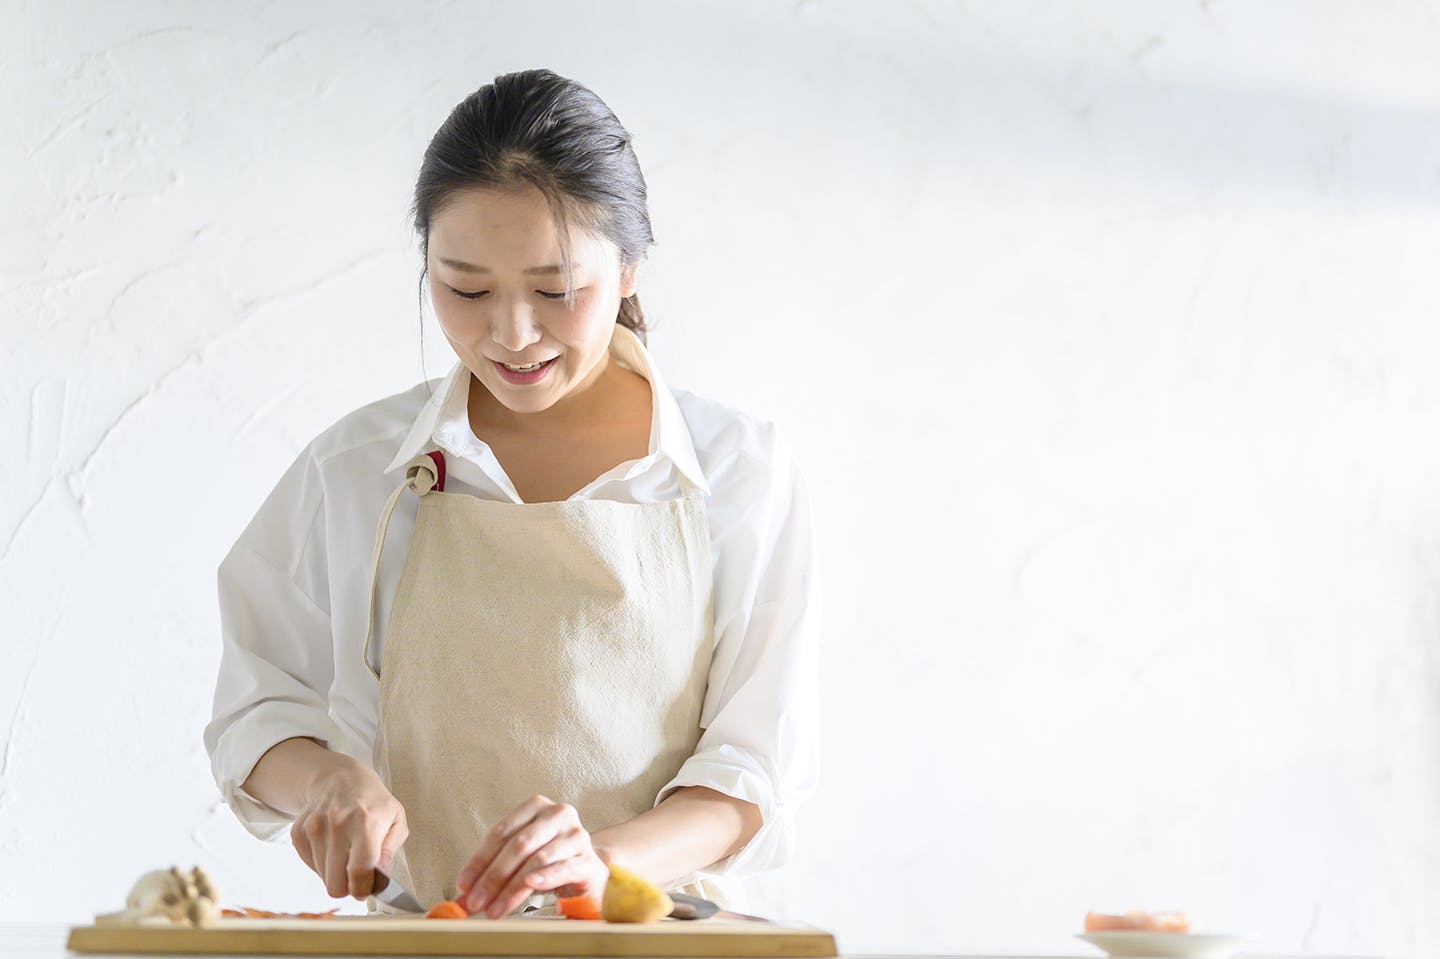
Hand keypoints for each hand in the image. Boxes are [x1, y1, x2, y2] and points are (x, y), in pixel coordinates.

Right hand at [289, 757, 408, 900]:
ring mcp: (314, 827)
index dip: (362, 889)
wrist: (341, 778)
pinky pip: (310, 866)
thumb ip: (390, 852)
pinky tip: (333, 847)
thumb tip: (379, 881)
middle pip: (335, 882)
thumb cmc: (374, 803)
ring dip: (335, 873)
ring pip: (322, 878)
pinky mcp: (298, 831)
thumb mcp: (396, 820)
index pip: (360, 870)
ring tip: (346, 854)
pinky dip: (322, 864)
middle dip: (347, 887)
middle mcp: (337, 824)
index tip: (365, 891)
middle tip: (356, 876)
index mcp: (366, 822)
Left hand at [454, 794, 609, 917]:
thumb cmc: (549, 861)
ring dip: (511, 887)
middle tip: (475, 902)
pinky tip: (531, 885)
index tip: (463, 885)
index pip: (500, 832)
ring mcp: (576, 835)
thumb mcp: (517, 861)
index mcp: (536, 806)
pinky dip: (546, 877)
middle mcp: (558, 814)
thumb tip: (460, 900)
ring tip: (494, 908)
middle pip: (518, 845)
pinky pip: (564, 868)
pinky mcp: (588, 859)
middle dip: (492, 877)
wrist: (588, 870)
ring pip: (537, 859)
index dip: (479, 860)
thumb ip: (490, 875)